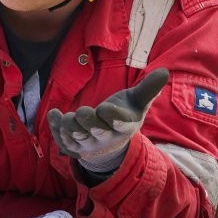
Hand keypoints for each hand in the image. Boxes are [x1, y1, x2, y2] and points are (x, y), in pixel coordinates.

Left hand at [46, 68, 167, 174]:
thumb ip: (148, 88)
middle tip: (82, 112)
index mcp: (123, 126)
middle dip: (87, 122)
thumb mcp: (137, 102)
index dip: (111, 116)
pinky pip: (62, 140)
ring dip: (69, 127)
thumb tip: (164, 72)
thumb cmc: (124, 114)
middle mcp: (105, 137)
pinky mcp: (73, 145)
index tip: (104, 107)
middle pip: (95, 132)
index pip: (118, 123)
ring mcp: (88, 144)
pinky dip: (56, 129)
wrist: (110, 142)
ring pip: (77, 138)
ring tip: (66, 117)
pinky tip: (53, 114)